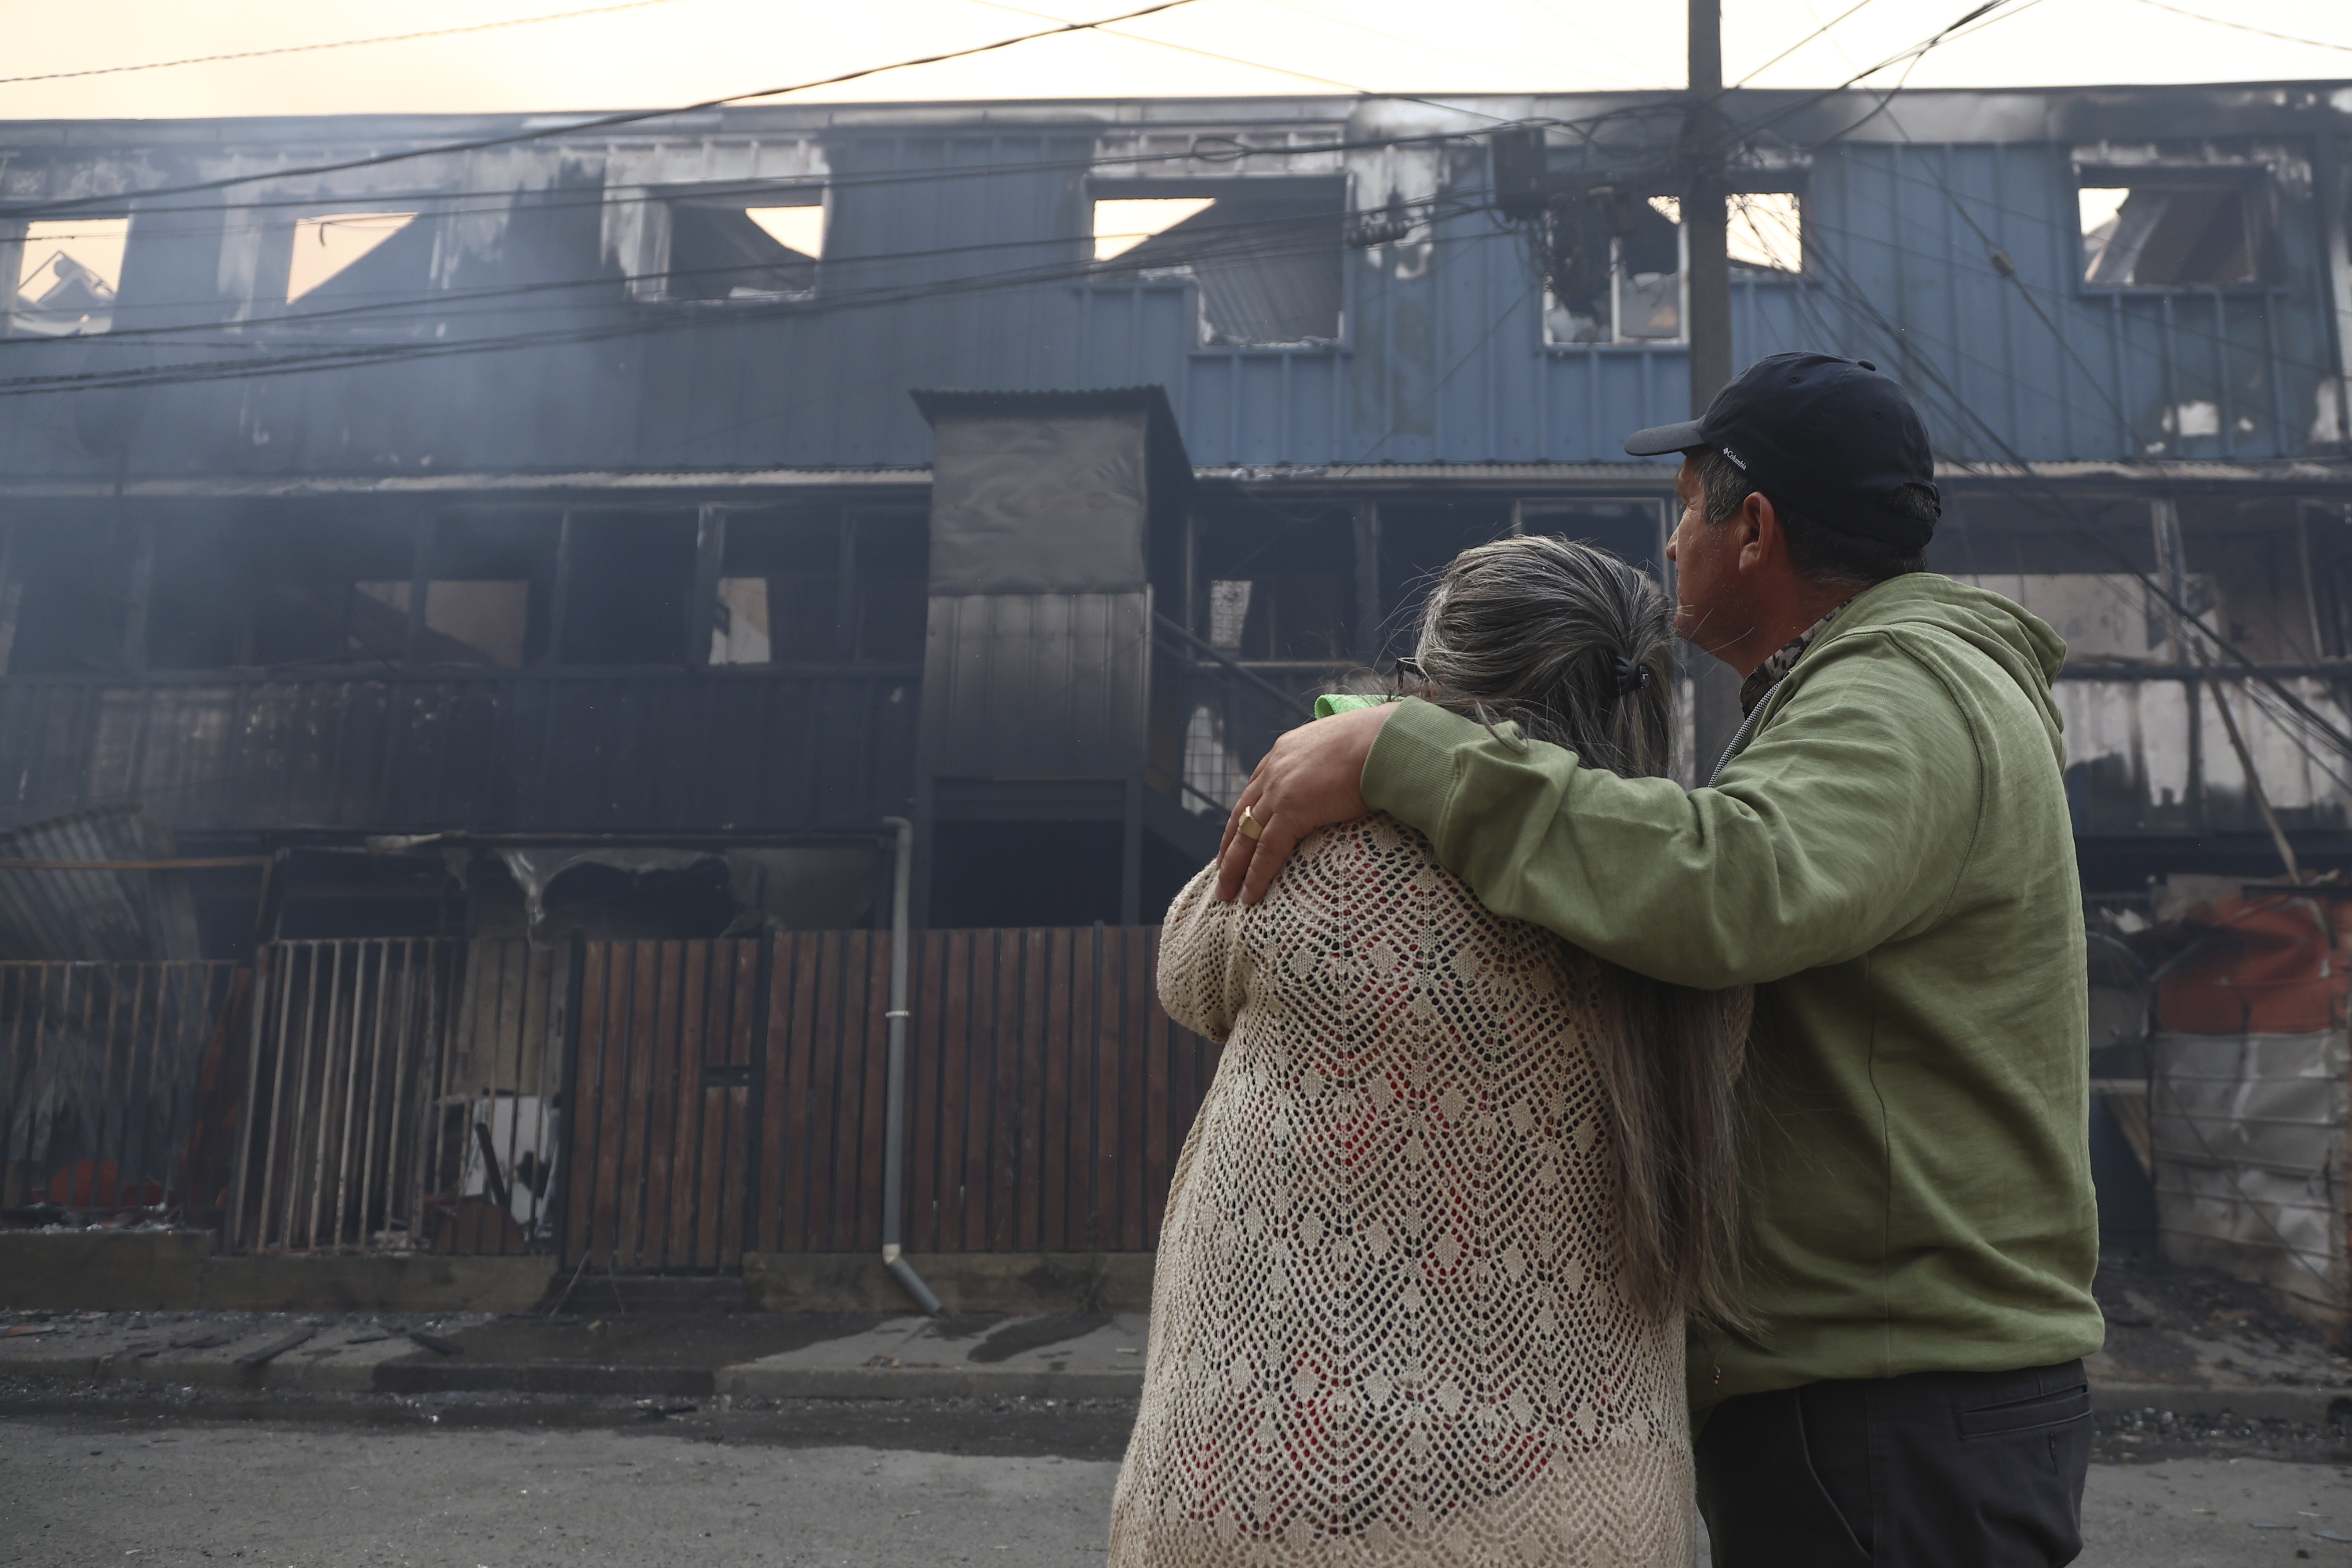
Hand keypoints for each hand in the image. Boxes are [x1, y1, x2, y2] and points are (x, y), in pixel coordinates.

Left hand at [1215, 702, 1398, 903]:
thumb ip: (1330, 765)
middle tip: (1222, 873)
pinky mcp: (1292, 809)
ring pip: (1247, 835)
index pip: (1255, 790)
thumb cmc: (1380, 744)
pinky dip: (1256, 875)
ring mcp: (1280, 789)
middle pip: (1243, 814)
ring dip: (1233, 868)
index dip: (1245, 817)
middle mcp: (1274, 768)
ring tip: (1225, 893)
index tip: (1237, 837)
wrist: (1386, 740)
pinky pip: (1267, 849)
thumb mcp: (1343, 748)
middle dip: (1230, 846)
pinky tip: (1249, 896)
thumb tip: (1342, 780)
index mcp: (1285, 752)